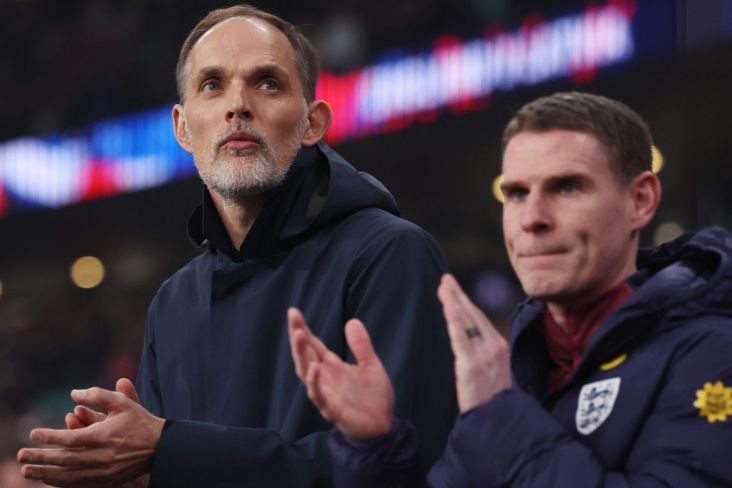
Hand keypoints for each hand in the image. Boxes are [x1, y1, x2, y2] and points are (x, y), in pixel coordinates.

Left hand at [17, 378, 163, 486]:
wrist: (161, 446)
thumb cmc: (139, 421)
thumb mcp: (122, 402)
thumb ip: (97, 395)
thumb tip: (73, 394)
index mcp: (104, 435)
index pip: (69, 438)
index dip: (49, 437)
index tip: (32, 433)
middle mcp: (102, 456)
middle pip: (64, 460)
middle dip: (40, 458)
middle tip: (21, 455)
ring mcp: (104, 471)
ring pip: (68, 476)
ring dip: (46, 474)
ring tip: (28, 471)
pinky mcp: (107, 481)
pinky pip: (79, 485)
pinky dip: (61, 483)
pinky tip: (49, 479)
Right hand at [288, 307, 393, 439]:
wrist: (384, 425)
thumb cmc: (373, 396)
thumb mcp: (371, 365)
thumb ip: (361, 346)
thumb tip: (352, 321)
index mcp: (332, 367)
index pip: (313, 345)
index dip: (303, 329)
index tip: (294, 312)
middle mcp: (324, 378)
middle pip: (305, 355)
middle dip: (298, 336)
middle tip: (292, 317)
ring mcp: (326, 394)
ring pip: (306, 373)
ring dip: (301, 354)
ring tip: (298, 335)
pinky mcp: (332, 409)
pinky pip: (319, 396)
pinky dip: (314, 382)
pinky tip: (313, 368)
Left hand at [438, 274, 511, 412]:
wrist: (501, 422)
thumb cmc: (494, 401)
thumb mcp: (493, 372)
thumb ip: (483, 355)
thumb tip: (470, 342)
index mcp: (499, 346)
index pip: (479, 318)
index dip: (465, 302)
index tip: (453, 289)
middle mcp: (495, 345)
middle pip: (473, 314)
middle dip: (458, 295)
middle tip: (445, 279)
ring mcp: (485, 354)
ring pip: (467, 320)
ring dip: (453, 300)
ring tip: (443, 286)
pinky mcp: (472, 364)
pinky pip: (461, 336)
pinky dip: (454, 318)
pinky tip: (448, 305)